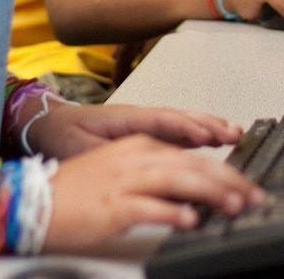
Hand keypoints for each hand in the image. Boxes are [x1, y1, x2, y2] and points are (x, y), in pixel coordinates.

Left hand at [29, 103, 245, 159]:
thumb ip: (108, 156)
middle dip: (209, 125)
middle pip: (180, 118)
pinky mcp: (145, 134)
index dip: (186, 128)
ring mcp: (144, 124)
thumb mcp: (80, 149)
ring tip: (234, 133)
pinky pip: (176, 132)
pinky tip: (213, 142)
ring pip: (182, 123)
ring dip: (208, 127)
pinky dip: (197, 135)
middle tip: (234, 134)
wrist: (49, 125)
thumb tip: (130, 166)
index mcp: (125, 118)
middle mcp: (139, 118)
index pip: (162, 120)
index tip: (208, 136)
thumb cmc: (63, 135)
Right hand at [43, 135, 266, 252]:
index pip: (192, 156)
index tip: (247, 186)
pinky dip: (173, 212)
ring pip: (179, 180)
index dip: (224, 171)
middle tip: (255, 196)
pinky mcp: (112, 204)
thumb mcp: (123, 176)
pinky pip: (149, 207)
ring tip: (236, 206)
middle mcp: (135, 158)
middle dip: (229, 181)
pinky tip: (192, 221)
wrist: (33, 199)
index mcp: (139, 147)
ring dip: (212, 193)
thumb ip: (158, 180)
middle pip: (193, 165)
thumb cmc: (77, 191)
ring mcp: (124, 180)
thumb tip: (195, 197)